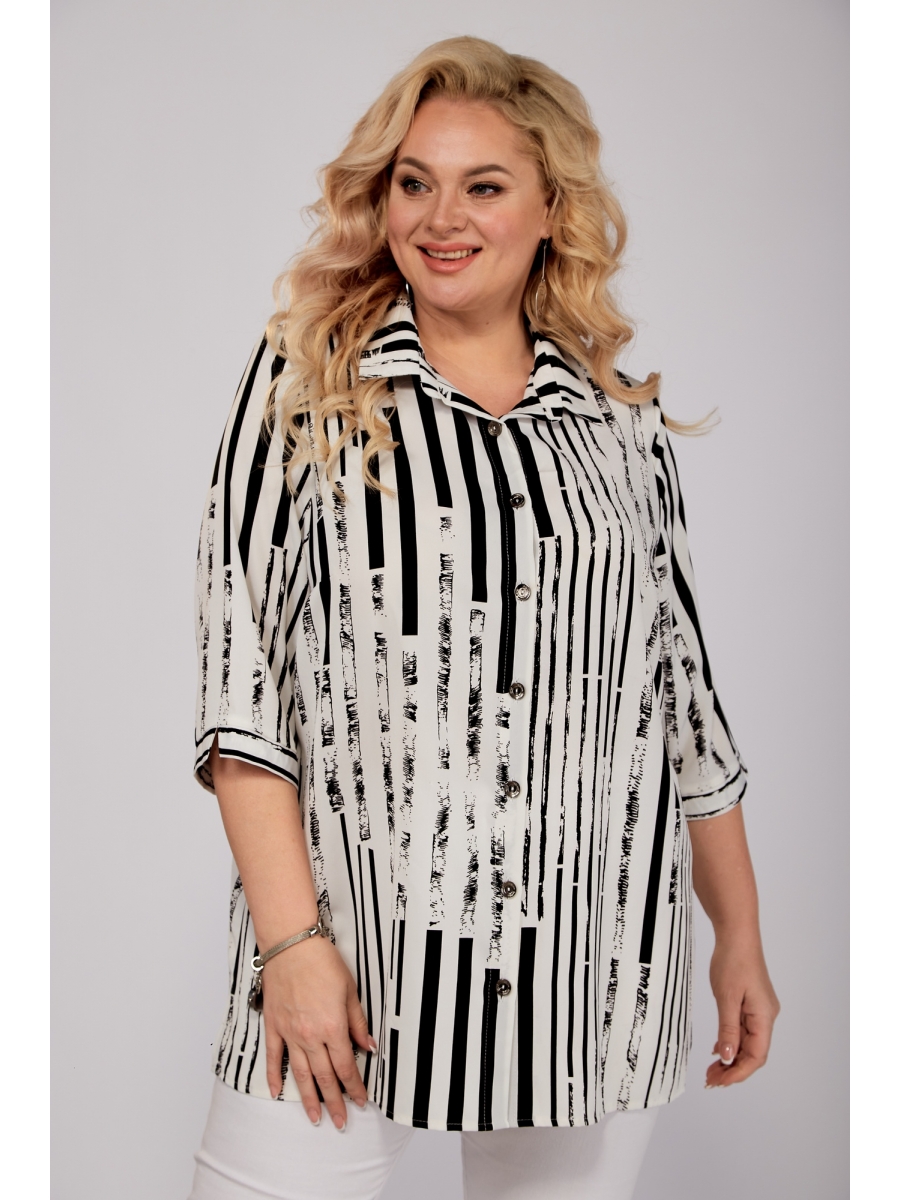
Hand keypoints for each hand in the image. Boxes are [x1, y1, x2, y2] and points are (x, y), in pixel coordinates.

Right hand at [261, 934, 376, 1127]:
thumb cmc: (322, 962)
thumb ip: (357, 1022)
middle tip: (341, 1122)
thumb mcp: (350, 990)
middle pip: (324, 1077)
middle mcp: (310, 1035)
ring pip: (300, 1074)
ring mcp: (290, 1032)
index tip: (361, 1100)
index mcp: (333, 1027)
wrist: (291, 945)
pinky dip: (274, 1077)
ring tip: (315, 1118)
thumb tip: (368, 1046)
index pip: (346, 1066)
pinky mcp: (274, 1026)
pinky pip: (273, 1057)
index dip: (355, 1086)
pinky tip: (278, 1093)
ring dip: (309, 1099)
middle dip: (335, 1102)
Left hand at [705, 937, 779, 1087]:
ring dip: (731, 1057)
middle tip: (710, 1079)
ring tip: (712, 1070)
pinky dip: (731, 1042)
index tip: (719, 1082)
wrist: (737, 935)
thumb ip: (728, 1030)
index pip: (756, 1056)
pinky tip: (719, 1050)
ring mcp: (760, 1010)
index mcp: (764, 1017)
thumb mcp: (727, 998)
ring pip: (747, 1043)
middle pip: (753, 1053)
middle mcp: (766, 1016)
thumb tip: (729, 1059)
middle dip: (733, 1069)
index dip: (738, 1073)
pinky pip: (744, 1030)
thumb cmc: (733, 961)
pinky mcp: (752, 1003)